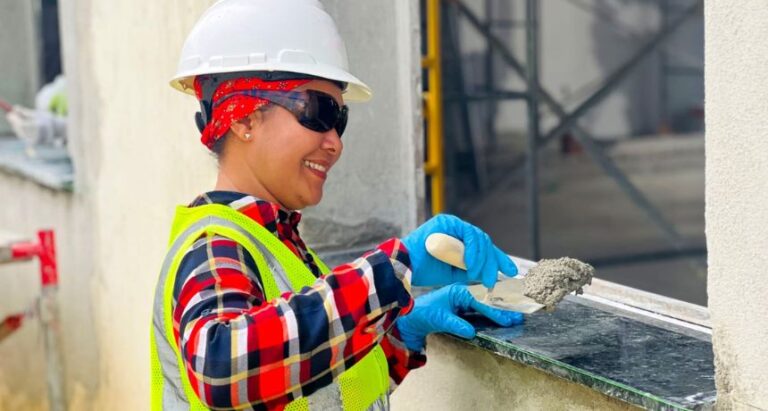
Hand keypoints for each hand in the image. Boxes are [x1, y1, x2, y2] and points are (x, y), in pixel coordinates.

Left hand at [396, 284, 523, 350]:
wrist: (413, 317)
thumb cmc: (423, 314)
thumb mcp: (439, 319)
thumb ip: (455, 324)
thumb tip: (471, 332)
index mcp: (458, 291)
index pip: (480, 302)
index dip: (494, 311)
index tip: (506, 320)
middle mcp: (463, 294)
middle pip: (486, 301)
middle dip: (502, 310)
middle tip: (518, 317)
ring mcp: (464, 301)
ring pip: (485, 306)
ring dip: (499, 312)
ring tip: (515, 319)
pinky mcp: (463, 308)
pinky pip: (480, 311)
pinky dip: (491, 315)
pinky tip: (502, 320)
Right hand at [401, 214, 516, 286]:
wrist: (404, 267)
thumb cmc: (425, 271)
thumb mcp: (456, 273)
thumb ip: (473, 269)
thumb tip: (493, 273)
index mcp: (459, 241)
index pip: (483, 247)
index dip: (499, 258)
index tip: (511, 271)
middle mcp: (457, 230)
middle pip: (484, 242)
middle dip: (493, 261)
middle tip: (493, 279)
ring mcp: (452, 224)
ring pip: (479, 238)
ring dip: (482, 259)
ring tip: (479, 275)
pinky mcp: (447, 222)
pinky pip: (468, 234)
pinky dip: (473, 251)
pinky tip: (471, 265)